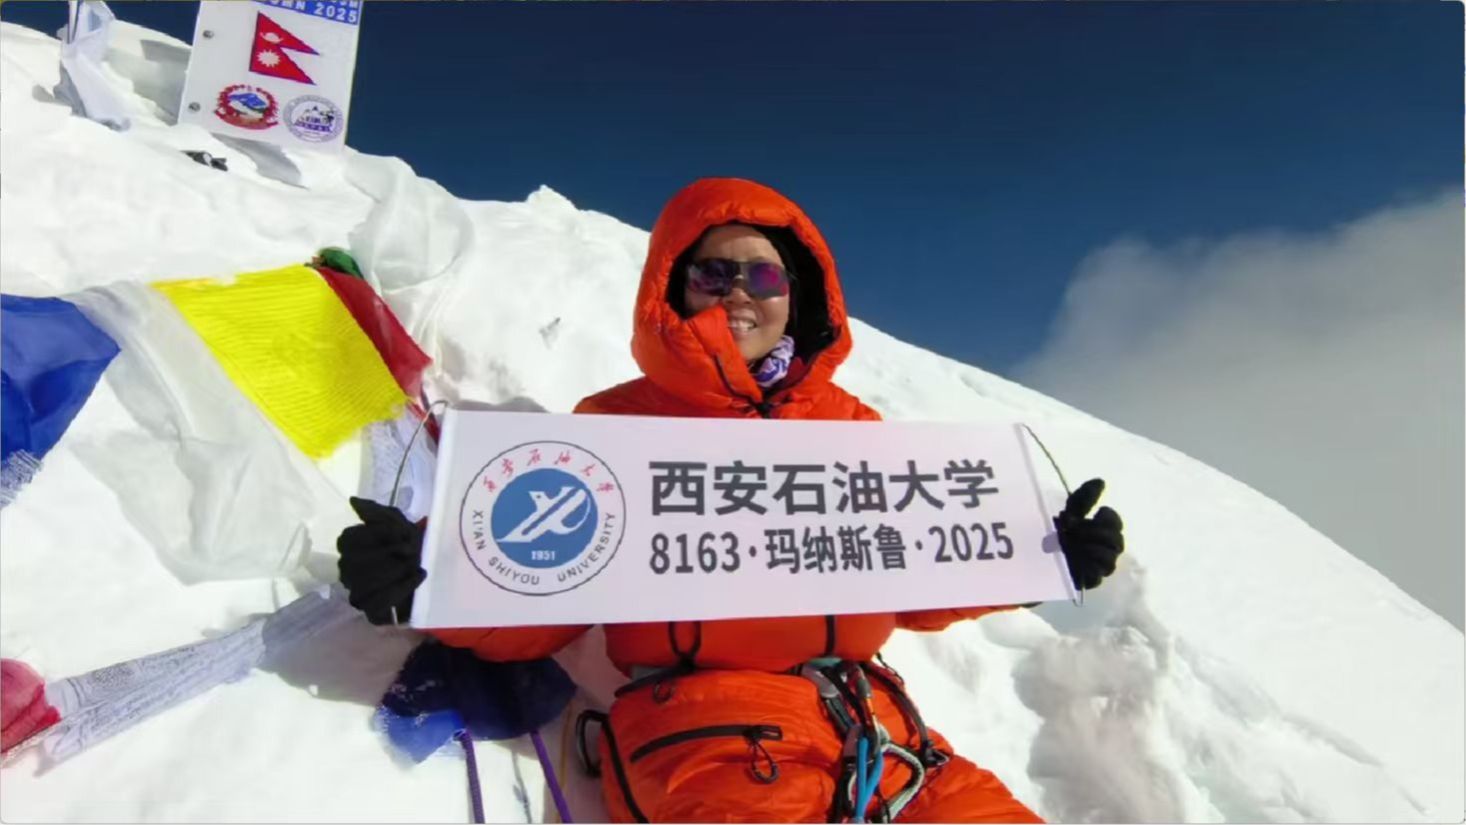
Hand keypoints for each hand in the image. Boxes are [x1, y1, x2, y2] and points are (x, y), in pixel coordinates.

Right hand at [337, 497, 426, 624]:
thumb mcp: (398, 522)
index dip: (377, 534)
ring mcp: (358, 593)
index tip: (400, 532)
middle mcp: (348, 570)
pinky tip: (417, 577)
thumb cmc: (411, 541)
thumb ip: (377, 512)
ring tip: (414, 564)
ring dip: (395, 571)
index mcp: (350, 546)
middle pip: (356, 563)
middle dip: (388, 554)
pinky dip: (401, 589)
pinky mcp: (373, 612)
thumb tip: (353, 501)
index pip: (349, 540)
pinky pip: (379, 604)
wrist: (431, 567)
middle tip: (411, 550)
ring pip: (365, 583)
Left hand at [1055, 479, 1123, 590]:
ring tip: (1071, 543)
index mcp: (1103, 531)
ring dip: (1089, 548)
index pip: (1117, 524)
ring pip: (1109, 561)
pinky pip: (1095, 576)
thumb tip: (1102, 481)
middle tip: (1074, 529)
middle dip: (1095, 533)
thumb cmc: (1055, 531)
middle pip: (1116, 542)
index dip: (1108, 518)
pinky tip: (1072, 559)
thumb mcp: (1069, 511)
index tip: (1095, 513)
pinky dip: (1085, 566)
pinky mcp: (1088, 582)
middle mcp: (1105, 550)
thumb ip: (1085, 498)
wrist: (1035, 554)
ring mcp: (1098, 568)